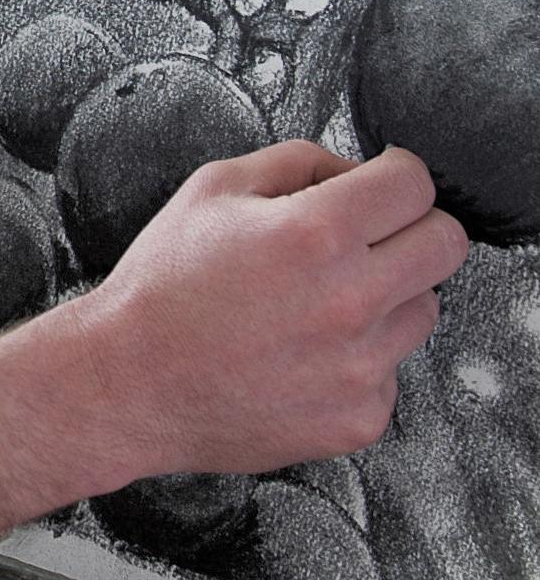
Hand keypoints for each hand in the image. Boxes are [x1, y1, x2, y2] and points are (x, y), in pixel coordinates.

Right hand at [78, 141, 468, 485]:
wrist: (132, 382)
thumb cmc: (166, 283)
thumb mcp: (215, 186)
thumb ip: (299, 161)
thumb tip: (357, 172)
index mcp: (317, 232)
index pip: (416, 183)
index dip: (397, 172)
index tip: (383, 182)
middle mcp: (352, 300)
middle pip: (448, 244)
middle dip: (415, 226)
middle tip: (372, 232)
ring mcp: (362, 366)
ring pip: (426, 308)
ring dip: (389, 294)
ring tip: (322, 299)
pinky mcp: (361, 418)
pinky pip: (393, 370)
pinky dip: (361, 356)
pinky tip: (305, 351)